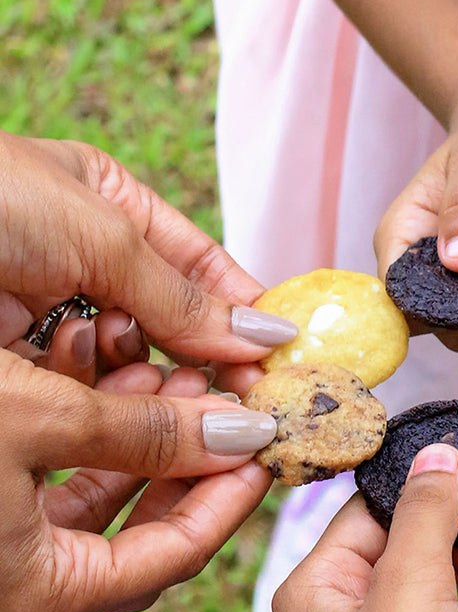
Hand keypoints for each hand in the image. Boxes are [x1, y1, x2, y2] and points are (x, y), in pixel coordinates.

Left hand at [0, 132, 297, 391]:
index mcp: (106, 205)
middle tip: (241, 395)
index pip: (198, 264)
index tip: (278, 355)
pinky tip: (127, 406)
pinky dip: (108, 402)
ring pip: (129, 364)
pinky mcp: (16, 367)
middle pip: (169, 321)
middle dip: (203, 356)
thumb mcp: (96, 231)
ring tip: (182, 399)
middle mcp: (81, 261)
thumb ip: (183, 294)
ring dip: (157, 382)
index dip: (240, 307)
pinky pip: (81, 391)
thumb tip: (267, 336)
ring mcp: (46, 315)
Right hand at [0, 352, 275, 611]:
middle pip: (152, 527)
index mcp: (46, 594)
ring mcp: (6, 549)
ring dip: (151, 429)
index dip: (233, 494)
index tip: (269, 439)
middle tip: (234, 403)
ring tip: (187, 372)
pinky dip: (98, 426)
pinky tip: (123, 371)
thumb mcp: (38, 421)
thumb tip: (242, 432)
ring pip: (109, 490)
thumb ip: (147, 433)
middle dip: (197, 454)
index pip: (180, 553)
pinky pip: (62, 472)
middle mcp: (28, 585)